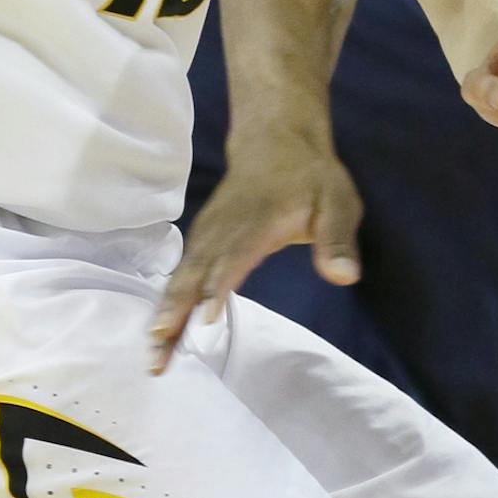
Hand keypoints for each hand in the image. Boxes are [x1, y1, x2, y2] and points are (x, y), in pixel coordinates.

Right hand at [149, 125, 361, 373]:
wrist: (275, 142)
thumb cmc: (311, 178)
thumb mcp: (338, 202)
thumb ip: (338, 239)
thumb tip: (344, 276)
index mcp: (258, 220)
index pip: (235, 256)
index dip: (220, 285)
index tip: (206, 318)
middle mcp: (224, 229)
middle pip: (196, 272)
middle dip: (176, 310)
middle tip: (159, 348)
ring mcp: (208, 233)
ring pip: (182, 276)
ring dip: (165, 314)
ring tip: (153, 355)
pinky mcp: (201, 240)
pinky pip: (180, 275)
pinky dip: (167, 304)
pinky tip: (160, 336)